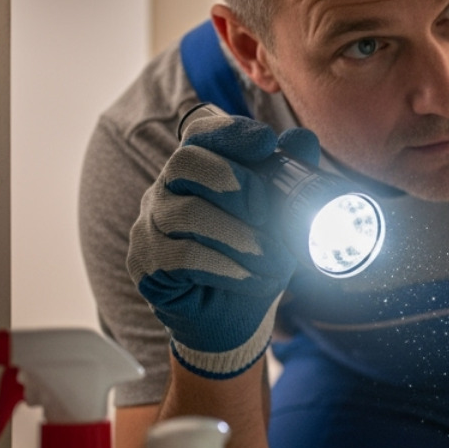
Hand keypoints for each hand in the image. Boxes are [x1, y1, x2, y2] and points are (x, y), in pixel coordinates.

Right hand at [127, 111, 319, 378]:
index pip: (200, 129)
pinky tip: (252, 279)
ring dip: (243, 238)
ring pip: (188, 213)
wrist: (234, 318)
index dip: (230, 131)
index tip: (266, 143)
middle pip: (186, 162)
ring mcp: (150, 224)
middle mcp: (167, 188)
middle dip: (239, 185)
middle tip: (272, 215)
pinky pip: (184, 256)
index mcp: (200, 167)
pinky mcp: (146, 263)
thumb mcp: (282, 216)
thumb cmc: (255, 257)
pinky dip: (228, 267)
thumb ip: (291, 176)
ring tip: (276, 260)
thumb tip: (302, 140)